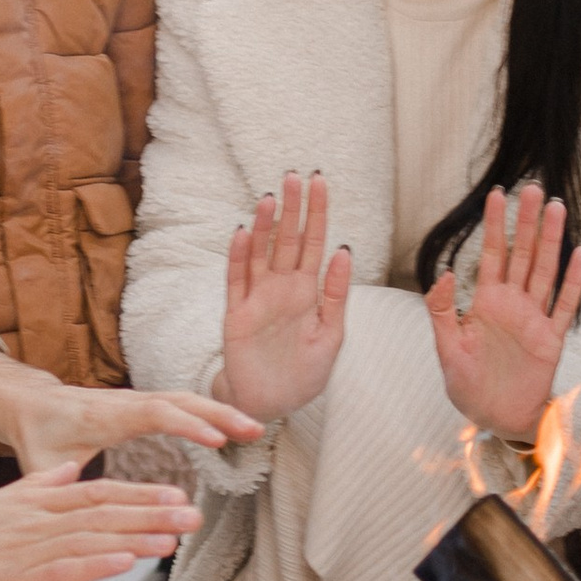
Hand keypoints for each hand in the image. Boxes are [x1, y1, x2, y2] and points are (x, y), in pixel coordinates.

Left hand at [0, 353, 261, 475]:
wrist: (32, 404)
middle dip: (218, 413)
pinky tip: (232, 427)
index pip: (154, 413)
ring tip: (253, 429)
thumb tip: (63, 522)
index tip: (218, 439)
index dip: (188, 425)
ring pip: (185, 400)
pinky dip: (208, 412)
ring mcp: (138, 401)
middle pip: (180, 401)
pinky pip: (181, 404)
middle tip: (253, 430)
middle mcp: (126, 402)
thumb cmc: (38, 435)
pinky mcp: (144, 405)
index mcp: (106, 414)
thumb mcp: (41, 463)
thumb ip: (55, 487)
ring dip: (220, 411)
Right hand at [0, 464, 202, 580]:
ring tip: (174, 538)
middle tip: (194, 514)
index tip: (176, 494)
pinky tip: (126, 564)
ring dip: (135, 538)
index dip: (139, 493)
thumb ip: (36, 487)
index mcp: (32, 503)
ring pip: (91, 539)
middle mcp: (35, 521)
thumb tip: (68, 471)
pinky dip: (97, 565)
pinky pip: (63, 570)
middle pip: (102, 512)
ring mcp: (26, 550)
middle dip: (152, 512)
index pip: (96, 493)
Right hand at [219, 172, 353, 427]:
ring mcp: (257, 298)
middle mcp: (282, 288)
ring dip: (264, 226)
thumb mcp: (331, 336)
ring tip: (270, 199)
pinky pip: (236, 280)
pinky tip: (242, 233)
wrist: (271, 404)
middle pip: (286, 240)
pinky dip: (238, 257)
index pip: (314, 243)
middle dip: (292, 209)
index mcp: (308, 291)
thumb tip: (345, 251)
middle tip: (294, 176)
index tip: (320, 182)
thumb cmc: (303, 373)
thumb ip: (336, 295)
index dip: (317, 213)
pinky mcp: (236, 314)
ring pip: (260, 253)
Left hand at [425, 183, 580, 444]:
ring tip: (557, 208)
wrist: (495, 419)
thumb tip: (442, 273)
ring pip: (545, 271)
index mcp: (485, 303)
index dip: (494, 225)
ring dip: (551, 241)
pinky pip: (564, 305)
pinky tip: (580, 253)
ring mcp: (534, 319)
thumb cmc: (468, 387)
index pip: (491, 255)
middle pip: (522, 255)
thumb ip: (441, 312)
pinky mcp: (551, 339)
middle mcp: (512, 304)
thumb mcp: (447, 349)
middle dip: (527, 222)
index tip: (496, 194)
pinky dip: (573, 280)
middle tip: (534, 188)